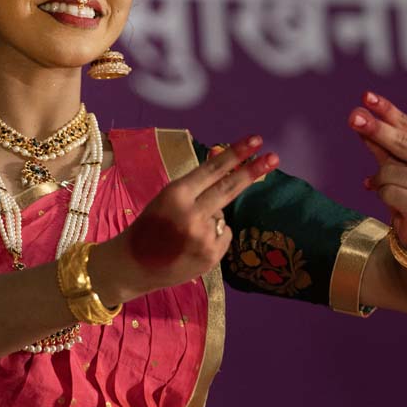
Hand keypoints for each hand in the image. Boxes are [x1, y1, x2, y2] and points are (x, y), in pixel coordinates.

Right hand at [92, 136, 278, 302]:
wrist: (133, 265)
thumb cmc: (150, 227)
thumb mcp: (166, 199)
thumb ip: (196, 185)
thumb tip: (224, 162)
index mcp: (175, 195)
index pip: (212, 170)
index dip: (235, 154)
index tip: (256, 140)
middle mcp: (191, 214)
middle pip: (229, 188)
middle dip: (252, 171)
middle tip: (274, 157)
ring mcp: (203, 237)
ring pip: (223, 214)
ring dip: (212, 218)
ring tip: (186, 233)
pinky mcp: (212, 256)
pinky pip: (225, 234)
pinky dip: (215, 237)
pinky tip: (193, 245)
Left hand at [349, 91, 406, 258]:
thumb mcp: (393, 162)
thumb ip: (380, 142)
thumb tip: (360, 116)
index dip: (386, 111)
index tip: (366, 97)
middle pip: (400, 143)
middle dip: (375, 130)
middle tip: (353, 117)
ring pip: (389, 172)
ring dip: (380, 181)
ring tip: (390, 190)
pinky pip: (388, 192)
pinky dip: (382, 196)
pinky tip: (394, 203)